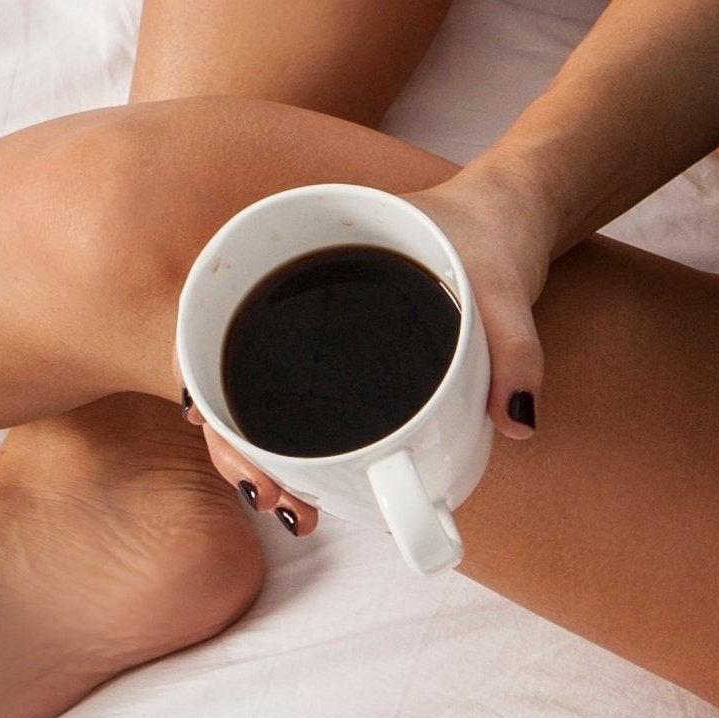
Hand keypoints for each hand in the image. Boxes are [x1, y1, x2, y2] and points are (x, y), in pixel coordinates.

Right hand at [185, 151, 563, 525]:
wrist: (512, 213)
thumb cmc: (492, 231)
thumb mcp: (507, 284)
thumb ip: (517, 350)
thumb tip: (515, 420)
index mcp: (316, 246)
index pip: (224, 300)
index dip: (201, 362)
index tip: (209, 422)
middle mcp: (306, 286)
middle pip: (232, 362)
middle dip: (234, 439)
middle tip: (270, 493)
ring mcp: (326, 324)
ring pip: (261, 392)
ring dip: (256, 451)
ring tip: (289, 504)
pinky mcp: (352, 355)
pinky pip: (303, 400)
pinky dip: (292, 444)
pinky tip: (299, 484)